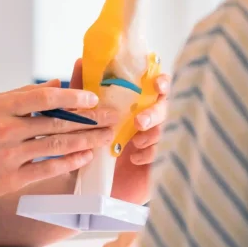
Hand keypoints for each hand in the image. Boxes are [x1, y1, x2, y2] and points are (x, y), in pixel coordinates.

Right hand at [0, 82, 116, 202]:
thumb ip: (24, 95)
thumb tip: (58, 84)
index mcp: (1, 107)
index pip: (45, 98)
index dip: (72, 96)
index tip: (93, 97)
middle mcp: (6, 130)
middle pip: (58, 122)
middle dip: (90, 120)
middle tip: (112, 118)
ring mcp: (10, 156)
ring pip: (57, 145)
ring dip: (86, 141)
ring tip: (106, 137)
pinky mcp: (12, 179)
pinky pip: (48, 168)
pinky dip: (70, 161)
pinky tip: (85, 156)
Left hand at [68, 60, 170, 204]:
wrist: (89, 185)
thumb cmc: (90, 147)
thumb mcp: (82, 117)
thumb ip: (82, 90)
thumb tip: (80, 61)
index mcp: (136, 103)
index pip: (158, 86)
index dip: (162, 81)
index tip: (156, 84)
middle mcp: (150, 118)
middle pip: (166, 106)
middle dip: (155, 112)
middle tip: (138, 122)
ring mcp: (157, 140)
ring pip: (167, 129)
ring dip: (153, 133)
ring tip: (135, 142)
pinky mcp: (160, 161)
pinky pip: (164, 153)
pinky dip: (150, 154)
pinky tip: (135, 159)